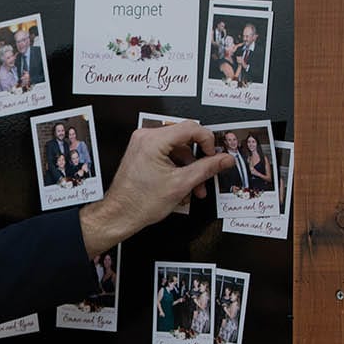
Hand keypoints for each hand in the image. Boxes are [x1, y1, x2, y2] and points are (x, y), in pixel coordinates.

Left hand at [79, 122, 229, 257]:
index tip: (215, 155)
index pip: (191, 128)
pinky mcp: (142, 154)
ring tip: (195, 188)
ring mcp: (143, 145)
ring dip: (189, 168)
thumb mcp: (181, 184)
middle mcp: (146, 138)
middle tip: (207, 173)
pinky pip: (167, 155)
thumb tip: (224, 159)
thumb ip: (207, 168)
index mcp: (153, 140)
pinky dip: (178, 169)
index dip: (208, 141)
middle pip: (185, 139)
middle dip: (198, 160)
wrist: (120, 215)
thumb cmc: (139, 202)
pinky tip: (183, 186)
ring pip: (178, 150)